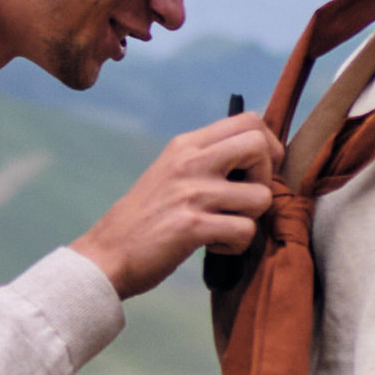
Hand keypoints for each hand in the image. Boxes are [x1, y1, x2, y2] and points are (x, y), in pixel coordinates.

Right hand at [70, 112, 275, 299]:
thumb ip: (205, 159)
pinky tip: (214, 246)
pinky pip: (245, 231)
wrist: (107, 254)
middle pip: (259, 146)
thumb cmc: (145, 219)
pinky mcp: (192, 227)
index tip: (258, 171)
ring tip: (225, 227)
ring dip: (251, 219)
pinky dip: (236, 246)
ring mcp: (192, 193)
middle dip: (267, 177)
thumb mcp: (170, 172)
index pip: (248, 120)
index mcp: (186, 145)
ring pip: (261, 197)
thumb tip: (255, 156)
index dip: (268, 145)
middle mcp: (190, 162)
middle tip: (246, 199)